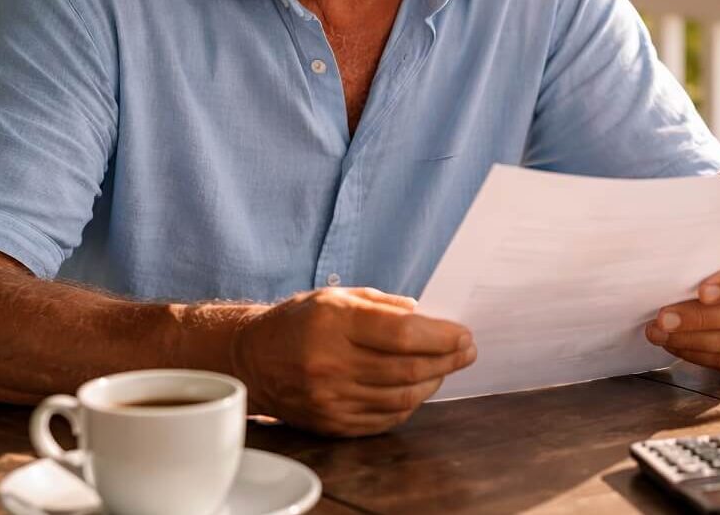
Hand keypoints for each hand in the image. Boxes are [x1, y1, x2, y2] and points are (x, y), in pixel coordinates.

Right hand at [229, 287, 474, 435]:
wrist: (252, 360)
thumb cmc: (299, 321)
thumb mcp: (337, 296)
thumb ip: (384, 305)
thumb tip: (428, 317)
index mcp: (335, 323)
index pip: (403, 333)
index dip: (442, 336)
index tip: (464, 334)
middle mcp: (331, 363)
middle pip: (408, 368)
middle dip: (448, 359)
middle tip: (467, 352)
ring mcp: (330, 398)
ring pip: (402, 397)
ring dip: (433, 382)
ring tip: (445, 368)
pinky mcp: (331, 422)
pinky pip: (385, 418)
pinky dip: (409, 404)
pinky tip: (418, 388)